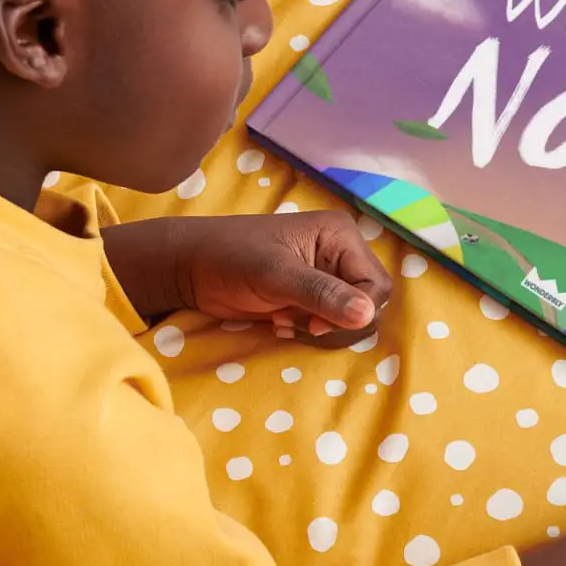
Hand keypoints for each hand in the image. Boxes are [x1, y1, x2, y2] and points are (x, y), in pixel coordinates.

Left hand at [103, 211, 392, 345]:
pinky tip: (280, 322)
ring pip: (351, 316)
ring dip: (321, 327)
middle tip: (299, 323)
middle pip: (369, 302)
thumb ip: (322, 294)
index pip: (376, 284)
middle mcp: (341, 253)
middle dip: (337, 320)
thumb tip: (368, 315)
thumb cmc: (230, 258)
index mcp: (340, 235)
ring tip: (285, 321)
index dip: (355, 310)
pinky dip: (308, 330)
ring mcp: (327, 274)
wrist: (189, 267)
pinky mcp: (311, 294)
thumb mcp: (275, 275)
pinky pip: (330, 321)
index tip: (316, 324)